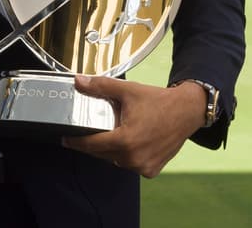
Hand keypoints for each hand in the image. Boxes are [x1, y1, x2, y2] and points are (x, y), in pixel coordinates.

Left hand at [60, 75, 205, 177]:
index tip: (64, 139)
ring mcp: (143, 166)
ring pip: (115, 160)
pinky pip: (130, 164)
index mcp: (125, 140)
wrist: (187, 111)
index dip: (75, 142)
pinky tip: (126, 142)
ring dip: (109, 150)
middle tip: (84, 132)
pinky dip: (125, 155)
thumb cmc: (158, 101)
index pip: (91, 145)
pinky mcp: (152, 170)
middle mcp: (134, 157)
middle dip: (91, 144)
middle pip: (102, 153)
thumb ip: (100, 86)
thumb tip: (78, 81)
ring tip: (108, 134)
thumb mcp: (127, 90)